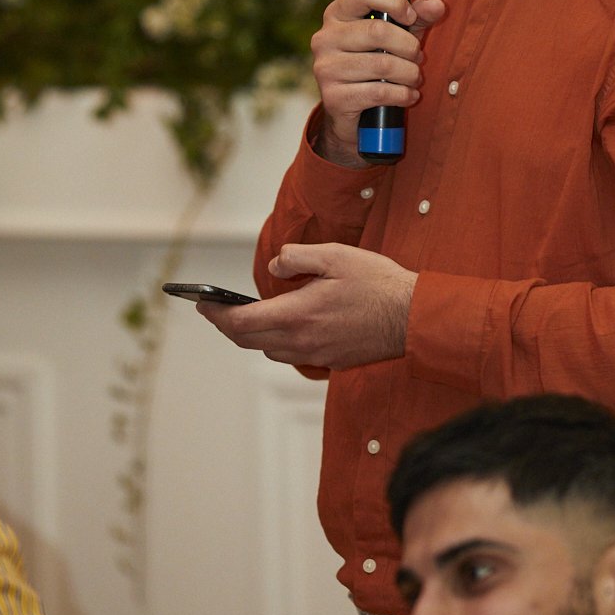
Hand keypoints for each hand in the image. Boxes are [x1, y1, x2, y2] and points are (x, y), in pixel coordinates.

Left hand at [197, 243, 415, 368]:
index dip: (216, 314)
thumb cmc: (377, 283)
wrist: (413, 316)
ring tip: (248, 314)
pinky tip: (286, 324)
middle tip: (214, 309)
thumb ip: (298, 257)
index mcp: (298, 315)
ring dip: (253, 335)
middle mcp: (302, 341)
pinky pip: (292, 354)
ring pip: (269, 350)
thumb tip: (275, 266)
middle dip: (226, 325)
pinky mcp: (330, 360)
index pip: (241, 322)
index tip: (202, 304)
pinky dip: (278, 341)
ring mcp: (316, 354)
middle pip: (248, 341)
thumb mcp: (336, 255)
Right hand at [310, 0, 445, 165]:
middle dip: (409, 47)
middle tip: (418, 57)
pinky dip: (402, 95)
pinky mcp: (333, 97)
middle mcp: (325, 38)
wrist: (349, 111)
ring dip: (409, 74)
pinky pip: (378, 92)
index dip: (394, 1)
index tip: (410, 17)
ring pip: (382, 65)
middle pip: (378, 31)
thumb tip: (437, 5)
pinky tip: (408, 96)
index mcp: (337, 14)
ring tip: (414, 78)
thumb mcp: (396, 35)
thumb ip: (417, 17)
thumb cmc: (374, 63)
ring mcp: (325, 68)